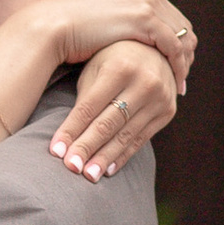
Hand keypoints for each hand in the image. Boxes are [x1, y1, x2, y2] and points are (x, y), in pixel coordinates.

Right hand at [32, 0, 196, 92]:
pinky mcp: (144, 18)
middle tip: (181, 80)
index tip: (178, 68)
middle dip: (186, 55)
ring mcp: (148, 1)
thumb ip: (130, 24)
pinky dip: (177, 66)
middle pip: (183, 27)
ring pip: (182, 37)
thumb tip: (143, 42)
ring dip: (184, 63)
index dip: (180, 44)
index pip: (175, 18)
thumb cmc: (75, 30)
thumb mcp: (111, 21)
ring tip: (178, 86)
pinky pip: (173, 46)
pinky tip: (174, 83)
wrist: (53, 26)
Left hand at [50, 36, 177, 179]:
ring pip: (125, 135)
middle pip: (108, 123)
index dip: (71, 130)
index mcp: (119, 67)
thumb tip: (66, 138)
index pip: (89, 107)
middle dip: (87, 148)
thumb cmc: (114, 58)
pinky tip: (108, 170)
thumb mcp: (96, 68)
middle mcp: (143, 82)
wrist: (156, 49)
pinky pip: (141, 139)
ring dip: (104, 158)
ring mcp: (159, 98)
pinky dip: (123, 156)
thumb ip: (85, 99)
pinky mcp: (167, 111)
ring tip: (87, 175)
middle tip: (70, 168)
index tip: (56, 152)